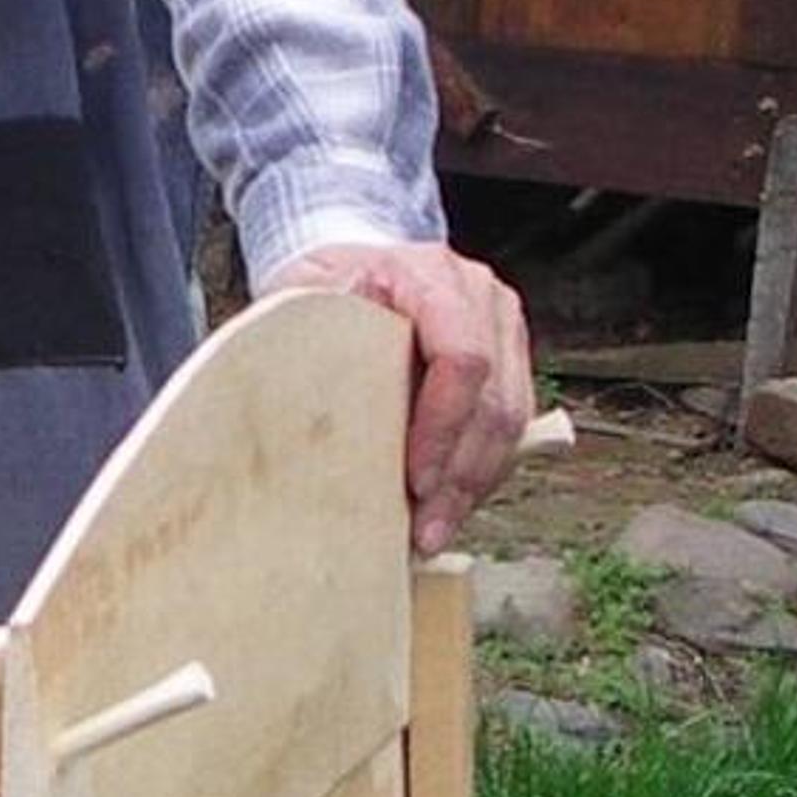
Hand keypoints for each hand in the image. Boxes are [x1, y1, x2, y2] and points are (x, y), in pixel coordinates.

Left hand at [263, 236, 534, 554]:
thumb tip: (285, 392)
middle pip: (494, 402)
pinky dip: (478, 474)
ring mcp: (503, 330)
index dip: (443, 426)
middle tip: (424, 527)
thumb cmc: (325, 285)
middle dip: (460, 475)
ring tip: (433, 529)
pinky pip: (509, 430)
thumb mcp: (304, 293)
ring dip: (473, 485)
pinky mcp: (511, 363)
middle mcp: (481, 299)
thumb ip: (304, 331)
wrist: (354, 267)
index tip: (414, 479)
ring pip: (511, 423)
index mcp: (431, 274)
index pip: (462, 358)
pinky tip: (447, 508)